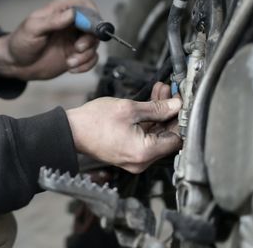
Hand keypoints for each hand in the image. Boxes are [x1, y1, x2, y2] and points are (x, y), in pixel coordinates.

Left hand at [0, 0, 100, 80]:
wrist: (15, 64)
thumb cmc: (20, 42)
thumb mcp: (33, 29)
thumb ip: (53, 21)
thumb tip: (72, 14)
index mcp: (61, 11)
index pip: (86, 6)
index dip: (92, 17)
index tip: (88, 30)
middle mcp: (70, 23)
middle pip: (94, 26)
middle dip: (90, 39)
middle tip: (78, 49)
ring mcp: (74, 39)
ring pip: (94, 44)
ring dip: (86, 55)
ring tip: (70, 62)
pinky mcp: (75, 54)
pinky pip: (91, 58)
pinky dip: (86, 65)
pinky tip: (72, 68)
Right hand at [65, 93, 181, 172]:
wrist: (71, 131)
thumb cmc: (93, 122)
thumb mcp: (129, 109)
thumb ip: (156, 108)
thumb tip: (175, 105)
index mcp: (144, 152)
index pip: (176, 139)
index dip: (180, 119)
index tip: (181, 102)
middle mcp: (142, 160)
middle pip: (167, 136)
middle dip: (169, 113)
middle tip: (170, 92)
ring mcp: (135, 158)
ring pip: (156, 135)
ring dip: (159, 114)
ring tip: (160, 91)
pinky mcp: (129, 153)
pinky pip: (145, 137)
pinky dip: (149, 121)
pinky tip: (149, 103)